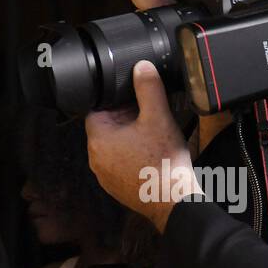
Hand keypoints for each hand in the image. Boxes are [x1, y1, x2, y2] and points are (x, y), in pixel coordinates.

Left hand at [85, 60, 196, 231]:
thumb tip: (141, 67)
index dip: (114, 101)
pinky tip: (151, 152)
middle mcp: (95, 159)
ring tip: (151, 133)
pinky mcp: (116, 186)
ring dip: (129, 136)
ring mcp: (104, 175)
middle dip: (124, 118)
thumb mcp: (158, 116)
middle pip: (105, 128)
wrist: (172, 200)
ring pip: (113, 146)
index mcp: (98, 140)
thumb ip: (148, 88)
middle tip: (146, 114)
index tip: (132, 99)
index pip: (96, 110)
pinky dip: (132, 155)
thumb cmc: (163, 162)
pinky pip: (120, 163)